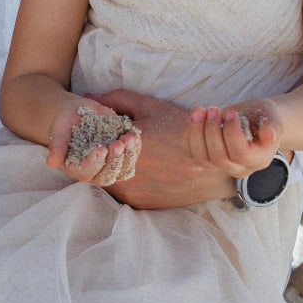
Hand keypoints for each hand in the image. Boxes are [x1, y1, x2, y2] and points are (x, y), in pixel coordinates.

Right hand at [44, 97, 141, 187]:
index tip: (100, 149)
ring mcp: (109, 165)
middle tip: (118, 143)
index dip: (95, 162)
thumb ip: (57, 147)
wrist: (76, 115)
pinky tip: (135, 135)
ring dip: (128, 154)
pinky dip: (135, 147)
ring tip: (129, 138)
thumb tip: (51, 163)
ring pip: (122, 167)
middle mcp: (94, 171)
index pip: (87, 171)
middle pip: (107, 173)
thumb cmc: (64, 124)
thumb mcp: (58, 132)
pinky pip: (131, 157)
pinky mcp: (121, 157)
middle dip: (115, 159)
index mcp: (76, 169)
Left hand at [91, 90, 234, 209]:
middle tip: (112, 144)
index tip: (104, 131)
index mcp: (122, 146)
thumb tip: (90, 98)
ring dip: (108, 168)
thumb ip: (117, 100)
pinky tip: (137, 171)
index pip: (92, 142)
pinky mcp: (138, 204)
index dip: (94, 136)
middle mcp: (122, 172)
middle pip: (97, 162)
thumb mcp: (150, 107)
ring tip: (125, 157)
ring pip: (105, 178)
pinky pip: (120, 191)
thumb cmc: (182, 131)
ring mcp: (129, 191)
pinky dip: (122, 181)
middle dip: (100, 152)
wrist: (213, 166)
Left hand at [185, 98, 282, 178]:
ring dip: (196, 132)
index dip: (231, 134)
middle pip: (218, 158)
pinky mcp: (206, 159)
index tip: (231, 113)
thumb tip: (270, 136)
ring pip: (201, 158)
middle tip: (213, 109)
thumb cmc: (265, 116)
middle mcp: (240, 168)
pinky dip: (188, 134)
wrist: (254, 120)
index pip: (240, 154)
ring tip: (200, 110)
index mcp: (259, 159)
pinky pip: (190, 154)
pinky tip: (194, 116)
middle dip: (212, 131)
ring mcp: (221, 166)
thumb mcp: (272, 116)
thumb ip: (273, 125)